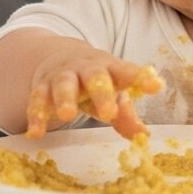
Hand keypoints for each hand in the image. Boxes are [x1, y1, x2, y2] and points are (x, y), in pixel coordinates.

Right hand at [26, 43, 163, 139]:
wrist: (61, 57)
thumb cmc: (97, 82)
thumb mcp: (114, 93)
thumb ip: (126, 114)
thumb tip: (143, 136)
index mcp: (111, 68)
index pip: (127, 72)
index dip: (141, 78)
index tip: (157, 86)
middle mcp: (87, 69)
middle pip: (95, 77)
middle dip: (101, 94)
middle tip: (108, 113)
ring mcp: (63, 76)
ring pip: (63, 84)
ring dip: (65, 99)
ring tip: (68, 116)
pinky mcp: (42, 86)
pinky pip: (37, 99)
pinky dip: (36, 115)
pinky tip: (36, 133)